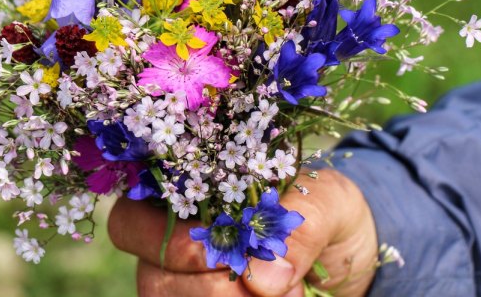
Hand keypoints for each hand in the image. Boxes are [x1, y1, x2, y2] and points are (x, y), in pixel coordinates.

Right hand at [108, 169, 377, 296]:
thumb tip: (264, 279)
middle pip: (152, 277)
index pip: (132, 220)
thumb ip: (301, 223)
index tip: (220, 256)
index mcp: (185, 195)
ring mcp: (184, 284)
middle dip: (207, 289)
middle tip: (265, 286)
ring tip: (285, 294)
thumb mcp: (328, 201)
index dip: (167, 243)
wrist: (348, 252)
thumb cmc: (327, 209)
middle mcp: (172, 244)